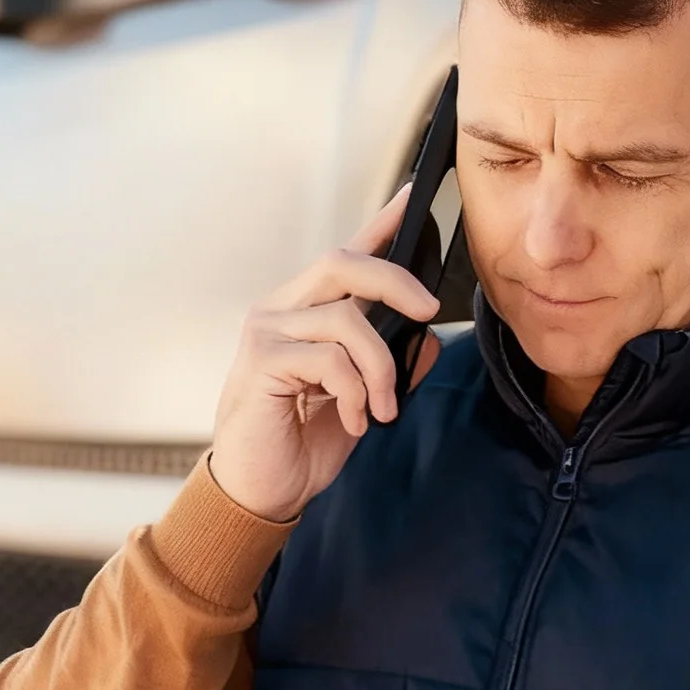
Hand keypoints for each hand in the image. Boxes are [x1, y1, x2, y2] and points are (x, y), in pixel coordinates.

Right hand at [208, 189, 440, 521]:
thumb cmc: (301, 444)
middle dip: (394, 281)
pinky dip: (355, 393)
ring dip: (379, 367)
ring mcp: (266, 332)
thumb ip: (392, 368)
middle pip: (342, 263)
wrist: (260, 493)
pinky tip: (355, 422)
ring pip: (346, 319)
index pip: (347, 256)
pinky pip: (329, 359)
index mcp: (305, 312)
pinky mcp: (261, 362)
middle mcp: (281, 310)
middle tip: (429, 310)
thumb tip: (428, 338)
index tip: (415, 196)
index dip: (382, 223)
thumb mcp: (362, 403)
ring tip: (381, 410)